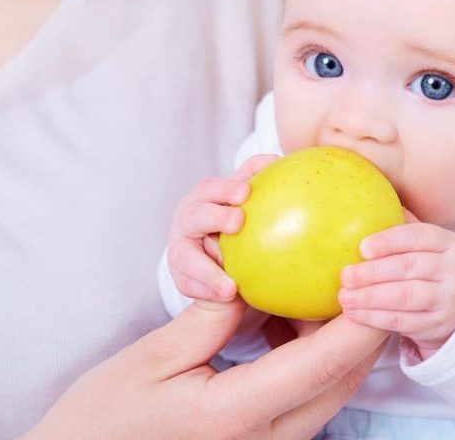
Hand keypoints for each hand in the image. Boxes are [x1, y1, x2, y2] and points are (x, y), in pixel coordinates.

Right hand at [24, 298, 388, 439]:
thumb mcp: (156, 356)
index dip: (359, 322)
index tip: (375, 280)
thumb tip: (256, 279)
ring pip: (327, 391)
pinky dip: (310, 359)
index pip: (321, 365)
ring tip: (327, 289)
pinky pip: (303, 398)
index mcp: (237, 413)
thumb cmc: (107, 414)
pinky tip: (290, 321)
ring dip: (337, 343)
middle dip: (363, 330)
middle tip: (362, 276)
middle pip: (340, 382)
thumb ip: (213, 317)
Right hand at [167, 155, 276, 301]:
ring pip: (186, 257)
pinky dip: (209, 290)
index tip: (245, 193)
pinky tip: (228, 295)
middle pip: (195, 215)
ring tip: (230, 285)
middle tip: (239, 222)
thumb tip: (275, 159)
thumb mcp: (244, 207)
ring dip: (209, 269)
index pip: (210, 188)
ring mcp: (180, 250)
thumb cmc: (235, 233)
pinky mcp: (180, 278)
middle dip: (215, 216)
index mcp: (202, 200)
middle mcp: (186, 221)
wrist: (223, 277)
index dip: (225, 188)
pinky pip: (191, 285)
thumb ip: (254, 182)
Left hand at [337, 216, 454, 360]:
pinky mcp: (437, 325)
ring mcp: (447, 299)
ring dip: (371, 298)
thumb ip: (403, 226)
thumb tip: (370, 198)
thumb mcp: (428, 243)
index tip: (362, 247)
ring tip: (344, 297)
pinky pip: (403, 321)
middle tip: (345, 275)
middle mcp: (453, 270)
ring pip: (406, 297)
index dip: (390, 241)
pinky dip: (375, 318)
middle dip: (373, 272)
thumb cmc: (432, 264)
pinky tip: (354, 312)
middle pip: (409, 268)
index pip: (419, 237)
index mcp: (448, 242)